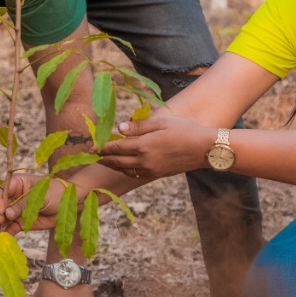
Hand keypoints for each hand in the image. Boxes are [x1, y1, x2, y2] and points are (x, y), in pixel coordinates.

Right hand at [0, 173, 60, 235]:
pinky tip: (0, 238)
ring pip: (2, 218)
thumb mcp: (39, 196)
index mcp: (17, 184)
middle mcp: (14, 197)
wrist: (69, 203)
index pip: (3, 190)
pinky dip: (6, 233)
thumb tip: (7, 214)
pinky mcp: (22, 222)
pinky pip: (11, 228)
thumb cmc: (55, 193)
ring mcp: (17, 210)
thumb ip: (23, 205)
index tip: (0, 209)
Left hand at [99, 112, 214, 178]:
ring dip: (112, 165)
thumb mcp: (161, 122)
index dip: (101, 147)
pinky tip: (123, 166)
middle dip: (102, 158)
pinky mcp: (157, 174)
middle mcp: (144, 161)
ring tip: (103, 160)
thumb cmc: (184, 130)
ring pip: (124, 169)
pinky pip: (135, 174)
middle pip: (116, 161)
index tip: (90, 145)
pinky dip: (125, 170)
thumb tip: (119, 128)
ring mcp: (150, 170)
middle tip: (91, 154)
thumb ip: (138, 126)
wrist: (204, 149)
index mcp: (143, 146)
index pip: (115, 147)